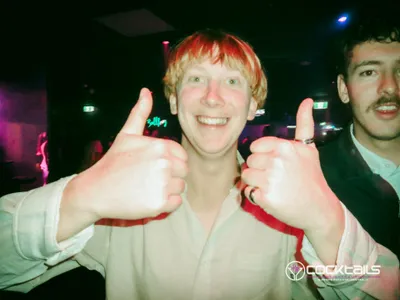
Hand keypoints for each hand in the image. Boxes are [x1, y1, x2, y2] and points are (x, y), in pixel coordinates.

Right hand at [66, 88, 187, 220]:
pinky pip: (176, 203)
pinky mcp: (159, 203)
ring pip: (181, 187)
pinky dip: (166, 204)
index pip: (182, 156)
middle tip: (149, 178)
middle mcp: (164, 164)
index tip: (153, 166)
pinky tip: (148, 198)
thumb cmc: (113, 162)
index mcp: (160, 146)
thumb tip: (146, 91)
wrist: (95, 190)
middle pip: (183, 171)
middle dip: (171, 175)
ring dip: (168, 190)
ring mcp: (162, 184)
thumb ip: (140, 113)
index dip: (170, 162)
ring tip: (147, 188)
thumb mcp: (127, 134)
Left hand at [241, 98, 342, 231]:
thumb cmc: (312, 177)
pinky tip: (271, 198)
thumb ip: (304, 124)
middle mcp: (276, 161)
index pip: (255, 147)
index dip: (263, 157)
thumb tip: (306, 100)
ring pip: (246, 176)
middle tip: (276, 178)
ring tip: (273, 187)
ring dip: (255, 183)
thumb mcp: (309, 148)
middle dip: (258, 170)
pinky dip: (255, 196)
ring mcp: (270, 180)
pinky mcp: (265, 197)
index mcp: (284, 146)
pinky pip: (247, 192)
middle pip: (249, 161)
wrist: (320, 208)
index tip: (276, 164)